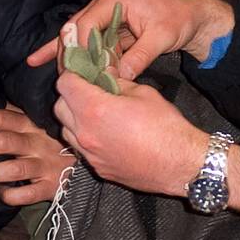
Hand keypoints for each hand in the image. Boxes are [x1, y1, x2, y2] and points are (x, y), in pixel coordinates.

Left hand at [0, 103, 75, 205]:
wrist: (83, 163)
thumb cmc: (52, 140)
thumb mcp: (38, 120)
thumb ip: (16, 112)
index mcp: (31, 123)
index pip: (0, 116)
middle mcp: (37, 143)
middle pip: (2, 142)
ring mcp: (44, 166)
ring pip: (13, 169)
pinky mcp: (50, 187)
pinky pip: (26, 194)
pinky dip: (9, 195)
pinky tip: (1, 193)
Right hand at [27, 0, 234, 80]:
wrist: (196, 15)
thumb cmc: (180, 17)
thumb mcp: (161, 37)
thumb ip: (139, 56)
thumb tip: (119, 76)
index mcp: (114, 1)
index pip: (85, 24)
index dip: (76, 47)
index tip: (70, 68)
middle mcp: (106, 7)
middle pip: (76, 28)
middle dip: (60, 48)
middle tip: (41, 65)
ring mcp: (109, 19)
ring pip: (81, 37)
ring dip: (67, 53)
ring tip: (37, 64)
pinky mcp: (114, 31)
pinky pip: (94, 44)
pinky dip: (83, 56)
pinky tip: (67, 68)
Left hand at [52, 72, 206, 195]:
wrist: (180, 165)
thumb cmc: (166, 126)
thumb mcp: (143, 92)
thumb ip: (117, 82)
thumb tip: (104, 75)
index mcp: (95, 109)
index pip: (65, 83)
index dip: (72, 73)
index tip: (82, 71)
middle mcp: (85, 133)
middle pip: (59, 107)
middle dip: (70, 95)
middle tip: (89, 90)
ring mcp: (89, 153)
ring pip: (66, 129)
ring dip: (74, 117)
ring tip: (96, 112)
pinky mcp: (97, 168)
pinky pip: (80, 147)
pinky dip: (85, 136)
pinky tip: (104, 132)